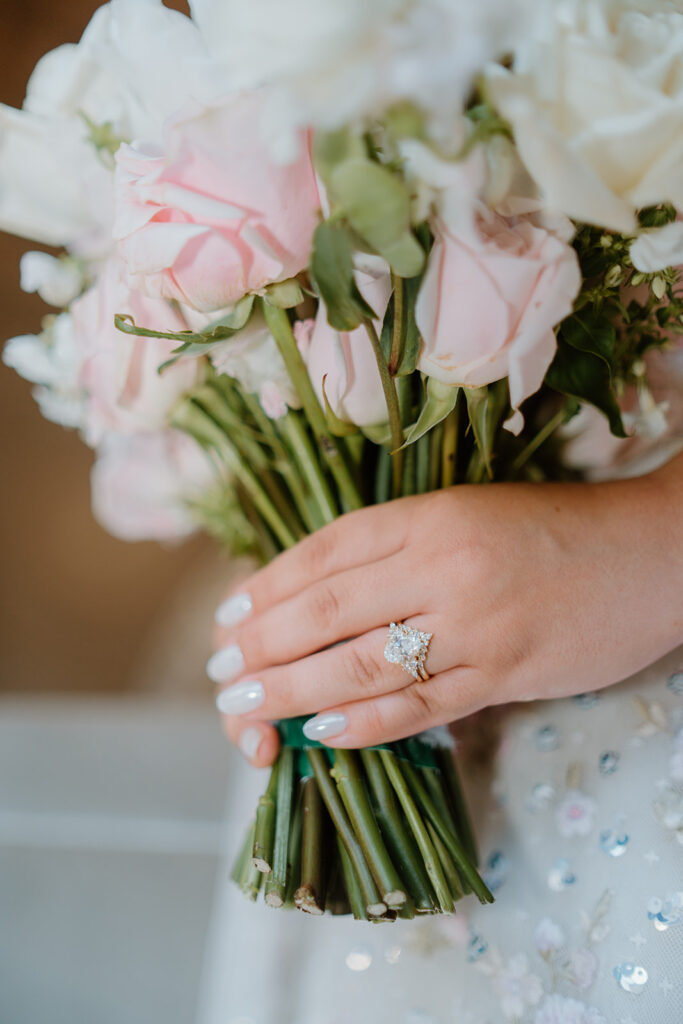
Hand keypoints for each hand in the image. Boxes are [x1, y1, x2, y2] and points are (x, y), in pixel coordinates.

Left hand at [209, 457, 682, 766]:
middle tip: (221, 670)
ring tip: (247, 705)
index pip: (327, 552)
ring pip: (362, 663)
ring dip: (294, 689)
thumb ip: (400, 547)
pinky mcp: (505, 673)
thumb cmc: (552, 530)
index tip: (230, 613)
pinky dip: (366, 724)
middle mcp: (444, 565)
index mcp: (431, 514)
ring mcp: (475, 624)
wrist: (648, 556)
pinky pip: (421, 706)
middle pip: (328, 611)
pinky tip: (322, 734)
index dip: (269, 585)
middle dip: (263, 642)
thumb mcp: (468, 513)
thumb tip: (318, 592)